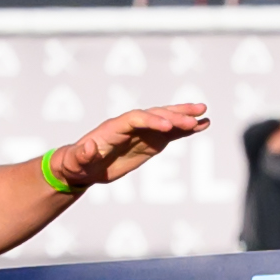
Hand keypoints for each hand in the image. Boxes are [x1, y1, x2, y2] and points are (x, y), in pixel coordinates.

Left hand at [51, 104, 210, 189]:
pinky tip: (203, 125)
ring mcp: (143, 132)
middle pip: (155, 115)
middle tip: (195, 117)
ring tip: (205, 114)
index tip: (168, 127)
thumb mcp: (75, 162)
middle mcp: (131, 125)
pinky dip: (186, 129)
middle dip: (174, 116)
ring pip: (166, 120)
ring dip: (185, 116)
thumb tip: (87, 148)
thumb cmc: (76, 163)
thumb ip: (81, 155)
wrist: (81, 166)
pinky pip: (171, 133)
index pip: (135, 118)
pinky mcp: (151, 141)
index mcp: (113, 127)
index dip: (151, 121)